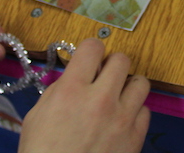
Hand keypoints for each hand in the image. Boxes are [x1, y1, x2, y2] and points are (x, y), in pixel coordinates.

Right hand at [18, 39, 149, 152]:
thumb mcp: (37, 118)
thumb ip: (59, 91)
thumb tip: (74, 76)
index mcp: (71, 90)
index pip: (93, 47)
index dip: (90, 51)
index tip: (88, 60)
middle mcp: (100, 98)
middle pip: (122, 59)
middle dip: (111, 66)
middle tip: (103, 79)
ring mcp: (122, 118)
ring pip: (141, 82)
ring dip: (128, 87)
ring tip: (117, 98)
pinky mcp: (136, 136)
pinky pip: (146, 110)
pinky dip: (135, 112)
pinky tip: (121, 121)